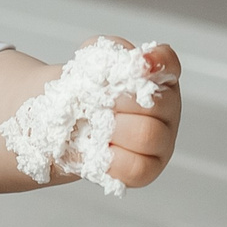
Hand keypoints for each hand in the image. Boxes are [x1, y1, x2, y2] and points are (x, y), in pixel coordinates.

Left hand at [86, 36, 181, 189]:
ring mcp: (161, 142)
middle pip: (157, 103)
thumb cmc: (77, 97)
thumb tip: (116, 60)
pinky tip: (97, 151)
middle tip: (94, 104)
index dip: (160, 62)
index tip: (143, 62)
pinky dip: (112, 160)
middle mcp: (165, 109)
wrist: (57, 130)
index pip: (169, 64)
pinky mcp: (148, 170)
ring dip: (113, 130)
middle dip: (118, 101)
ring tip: (93, 128)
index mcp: (155, 79)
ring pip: (148, 135)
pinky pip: (138, 168)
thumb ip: (102, 56)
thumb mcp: (84, 68)